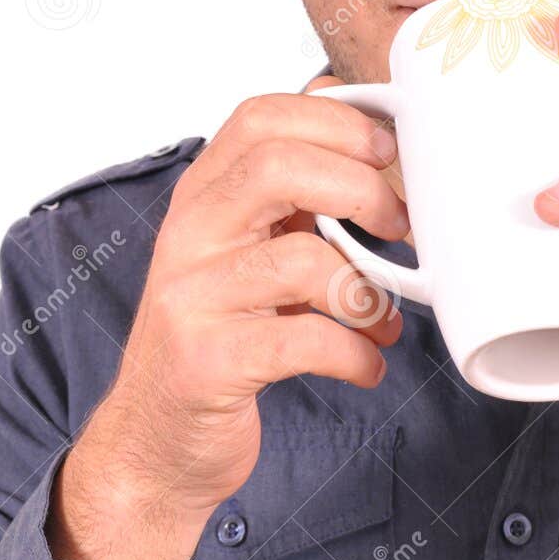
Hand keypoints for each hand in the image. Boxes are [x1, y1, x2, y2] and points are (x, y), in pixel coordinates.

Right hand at [48, 82, 407, 559]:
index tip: (388, 153)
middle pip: (276, 167)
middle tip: (400, 229)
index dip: (336, 123)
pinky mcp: (209, 361)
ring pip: (299, 259)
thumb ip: (297, 196)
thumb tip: (369, 128)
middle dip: (361, 191)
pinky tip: (367, 365)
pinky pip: (304, 341)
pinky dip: (355, 353)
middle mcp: (189, 235)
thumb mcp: (250, 251)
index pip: (260, 118)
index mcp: (203, 196)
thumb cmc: (221, 337)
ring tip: (385, 320)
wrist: (158, 441)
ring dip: (367, 292)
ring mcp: (194, 297)